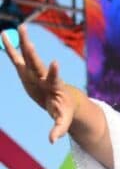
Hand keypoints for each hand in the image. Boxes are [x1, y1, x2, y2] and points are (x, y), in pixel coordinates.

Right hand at [1, 23, 77, 142]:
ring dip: (23, 43)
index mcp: (54, 87)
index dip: (54, 71)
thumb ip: (58, 129)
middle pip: (38, 64)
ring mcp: (35, 73)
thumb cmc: (64, 110)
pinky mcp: (26, 72)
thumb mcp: (63, 121)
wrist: (62, 100)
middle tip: (28, 42)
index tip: (55, 62)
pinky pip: (16, 58)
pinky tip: (3, 35)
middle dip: (33, 54)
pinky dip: (10, 48)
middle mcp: (44, 76)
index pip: (54, 78)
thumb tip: (52, 140)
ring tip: (21, 28)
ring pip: (28, 57)